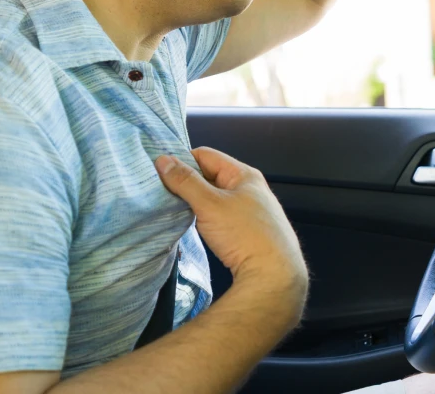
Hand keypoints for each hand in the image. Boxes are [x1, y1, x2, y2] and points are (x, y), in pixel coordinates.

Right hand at [155, 147, 307, 313]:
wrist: (274, 278)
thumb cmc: (243, 234)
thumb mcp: (210, 204)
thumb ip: (185, 182)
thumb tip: (162, 160)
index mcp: (244, 174)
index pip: (206, 155)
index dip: (182, 161)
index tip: (160, 173)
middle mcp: (250, 188)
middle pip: (210, 176)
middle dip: (187, 183)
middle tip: (162, 192)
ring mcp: (250, 211)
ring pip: (214, 198)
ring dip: (195, 202)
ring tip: (172, 209)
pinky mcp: (248, 232)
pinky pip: (220, 215)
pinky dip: (205, 216)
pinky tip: (192, 225)